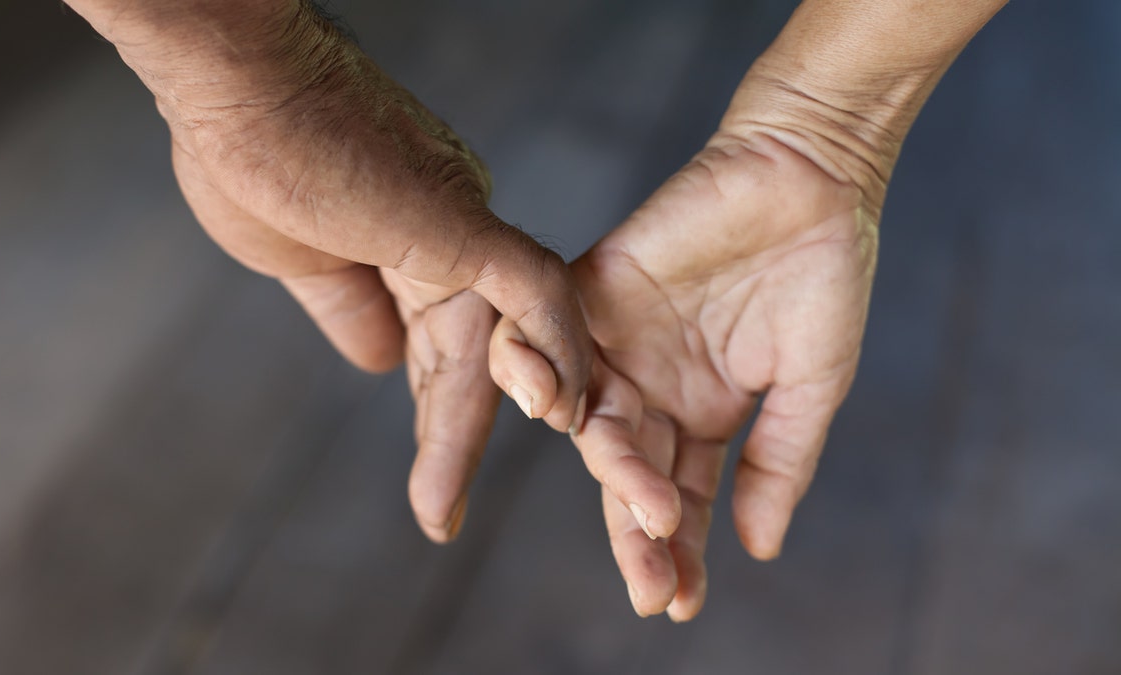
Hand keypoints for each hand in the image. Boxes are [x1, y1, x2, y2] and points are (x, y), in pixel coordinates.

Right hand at [68, 0, 591, 541]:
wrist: (233, 82)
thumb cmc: (252, 152)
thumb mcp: (300, 259)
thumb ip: (349, 308)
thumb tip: (381, 364)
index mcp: (415, 239)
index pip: (439, 339)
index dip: (436, 407)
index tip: (430, 479)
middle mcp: (454, 233)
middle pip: (470, 352)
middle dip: (454, 434)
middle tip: (438, 511)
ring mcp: (462, 226)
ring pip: (499, 342)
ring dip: (471, 428)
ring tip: (439, 506)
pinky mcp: (463, 221)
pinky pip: (534, 290)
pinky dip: (553, 351)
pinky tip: (553, 414)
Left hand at [498, 129, 877, 619]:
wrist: (807, 176)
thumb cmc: (819, 277)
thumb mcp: (808, 387)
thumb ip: (777, 463)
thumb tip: (758, 550)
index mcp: (700, 414)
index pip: (680, 498)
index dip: (679, 553)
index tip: (680, 605)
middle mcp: (651, 388)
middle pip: (630, 475)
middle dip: (639, 533)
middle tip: (650, 586)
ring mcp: (618, 343)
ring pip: (592, 422)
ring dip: (610, 469)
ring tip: (641, 511)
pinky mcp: (590, 290)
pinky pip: (544, 337)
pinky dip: (539, 373)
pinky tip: (558, 415)